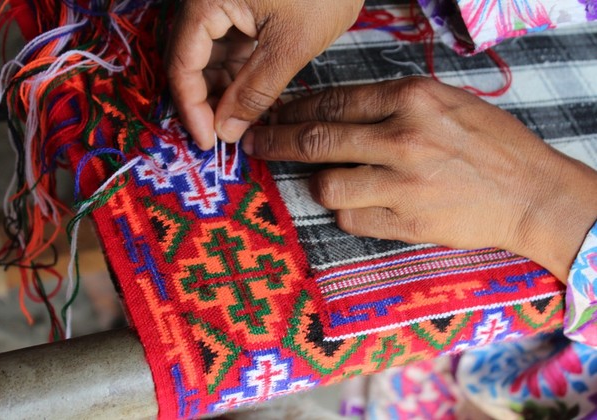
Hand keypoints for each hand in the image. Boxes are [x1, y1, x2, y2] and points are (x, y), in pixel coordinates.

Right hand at [166, 0, 363, 149]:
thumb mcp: (291, 45)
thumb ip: (255, 91)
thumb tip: (226, 131)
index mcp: (207, 0)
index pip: (182, 64)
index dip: (192, 109)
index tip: (207, 143)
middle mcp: (207, 0)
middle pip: (192, 60)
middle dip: (209, 102)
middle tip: (227, 135)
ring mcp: (226, 2)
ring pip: (212, 56)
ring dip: (226, 91)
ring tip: (245, 121)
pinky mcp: (245, 7)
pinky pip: (233, 46)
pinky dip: (241, 74)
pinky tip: (254, 100)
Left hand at [242, 77, 596, 280]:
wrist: (531, 193)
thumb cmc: (490, 143)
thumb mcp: (446, 102)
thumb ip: (392, 104)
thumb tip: (336, 112)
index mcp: (412, 99)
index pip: (333, 101)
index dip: (295, 110)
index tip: (275, 116)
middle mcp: (403, 138)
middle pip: (316, 140)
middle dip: (276, 142)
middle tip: (256, 144)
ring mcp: (403, 184)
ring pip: (326, 186)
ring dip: (317, 184)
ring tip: (325, 181)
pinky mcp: (406, 224)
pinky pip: (351, 220)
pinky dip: (346, 213)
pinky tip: (357, 206)